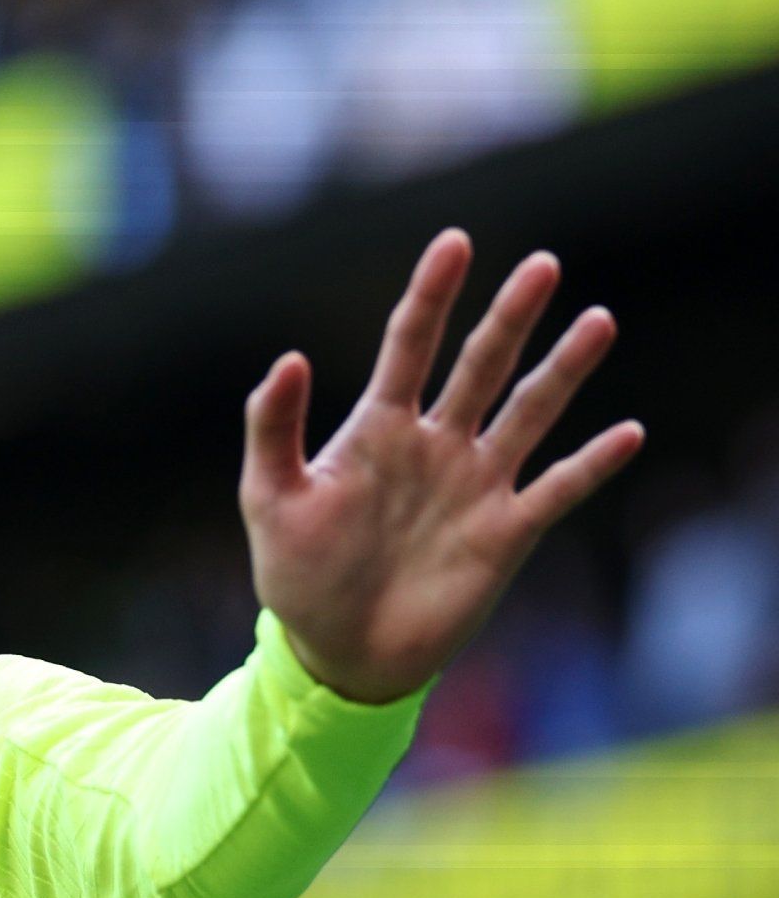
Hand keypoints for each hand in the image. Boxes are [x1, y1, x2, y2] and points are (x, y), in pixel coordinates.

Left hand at [238, 228, 644, 703]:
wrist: (337, 655)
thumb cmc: (297, 576)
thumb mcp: (269, 498)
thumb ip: (273, 428)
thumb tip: (289, 358)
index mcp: (377, 428)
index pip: (409, 344)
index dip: (431, 293)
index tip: (453, 242)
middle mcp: (435, 445)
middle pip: (480, 364)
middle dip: (510, 316)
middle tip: (542, 264)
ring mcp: (475, 486)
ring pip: (529, 412)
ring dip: (563, 369)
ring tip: (598, 320)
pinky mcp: (505, 534)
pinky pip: (557, 490)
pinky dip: (592, 465)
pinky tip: (627, 432)